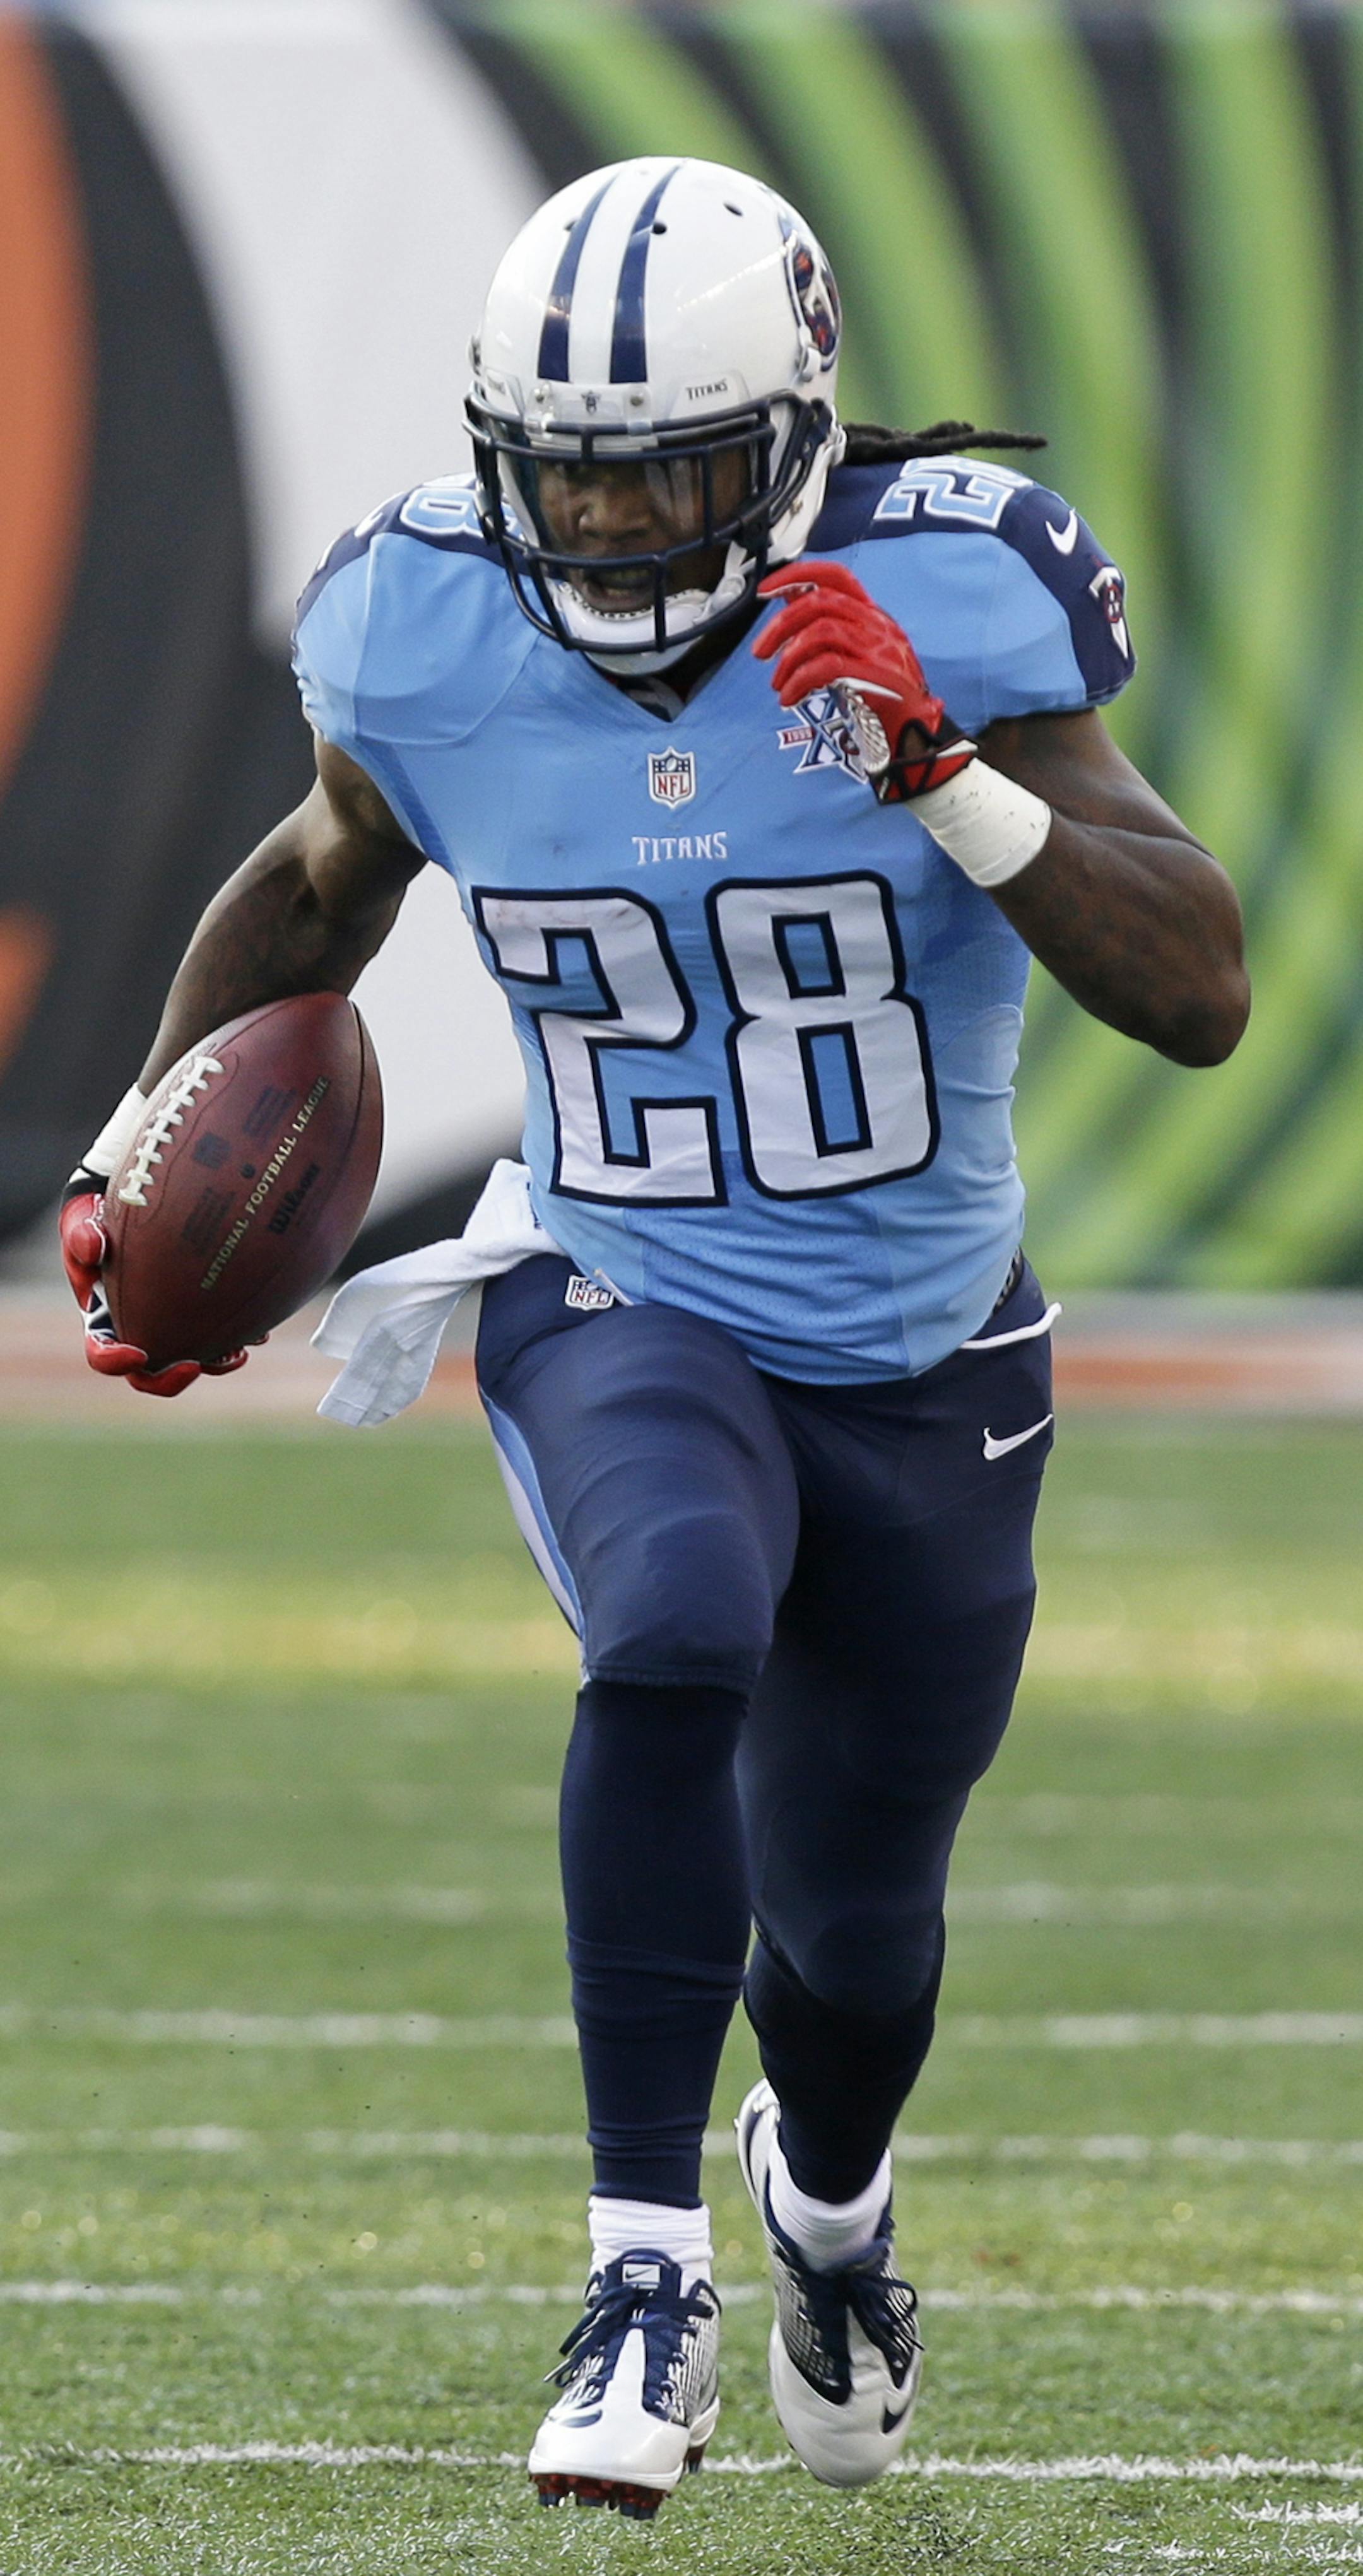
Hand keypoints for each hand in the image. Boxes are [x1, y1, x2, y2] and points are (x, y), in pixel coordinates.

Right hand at [59, 1176, 248, 1396]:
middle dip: (171, 1380)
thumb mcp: (83, 1224)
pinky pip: (218, 1337)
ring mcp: (169, 1328)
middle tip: (195, 1365)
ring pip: (192, 1361)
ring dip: (215, 1363)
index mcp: (102, 1323)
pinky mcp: (198, 1316)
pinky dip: (237, 1337)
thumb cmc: (100, 1222)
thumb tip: (92, 1247)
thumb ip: (82, 1236)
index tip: (138, 1353)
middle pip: (149, 1375)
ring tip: (239, 1351)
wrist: (131, 1209)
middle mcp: (138, 1332)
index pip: (102, 1355)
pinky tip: (259, 1330)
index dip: (116, 1362)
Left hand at [754, 559, 977, 800]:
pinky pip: (827, 667)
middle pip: (820, 603)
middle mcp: (877, 624)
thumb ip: (825, 629)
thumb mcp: (853, 653)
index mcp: (871, 615)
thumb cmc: (881, 695)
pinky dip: (799, 681)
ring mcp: (879, 648)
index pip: (836, 576)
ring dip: (788, 659)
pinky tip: (790, 697)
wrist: (915, 732)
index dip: (798, 575)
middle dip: (780, 626)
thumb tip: (789, 602)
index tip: (766, 589)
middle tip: (759, 652)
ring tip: (778, 684)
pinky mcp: (877, 675)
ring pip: (821, 632)